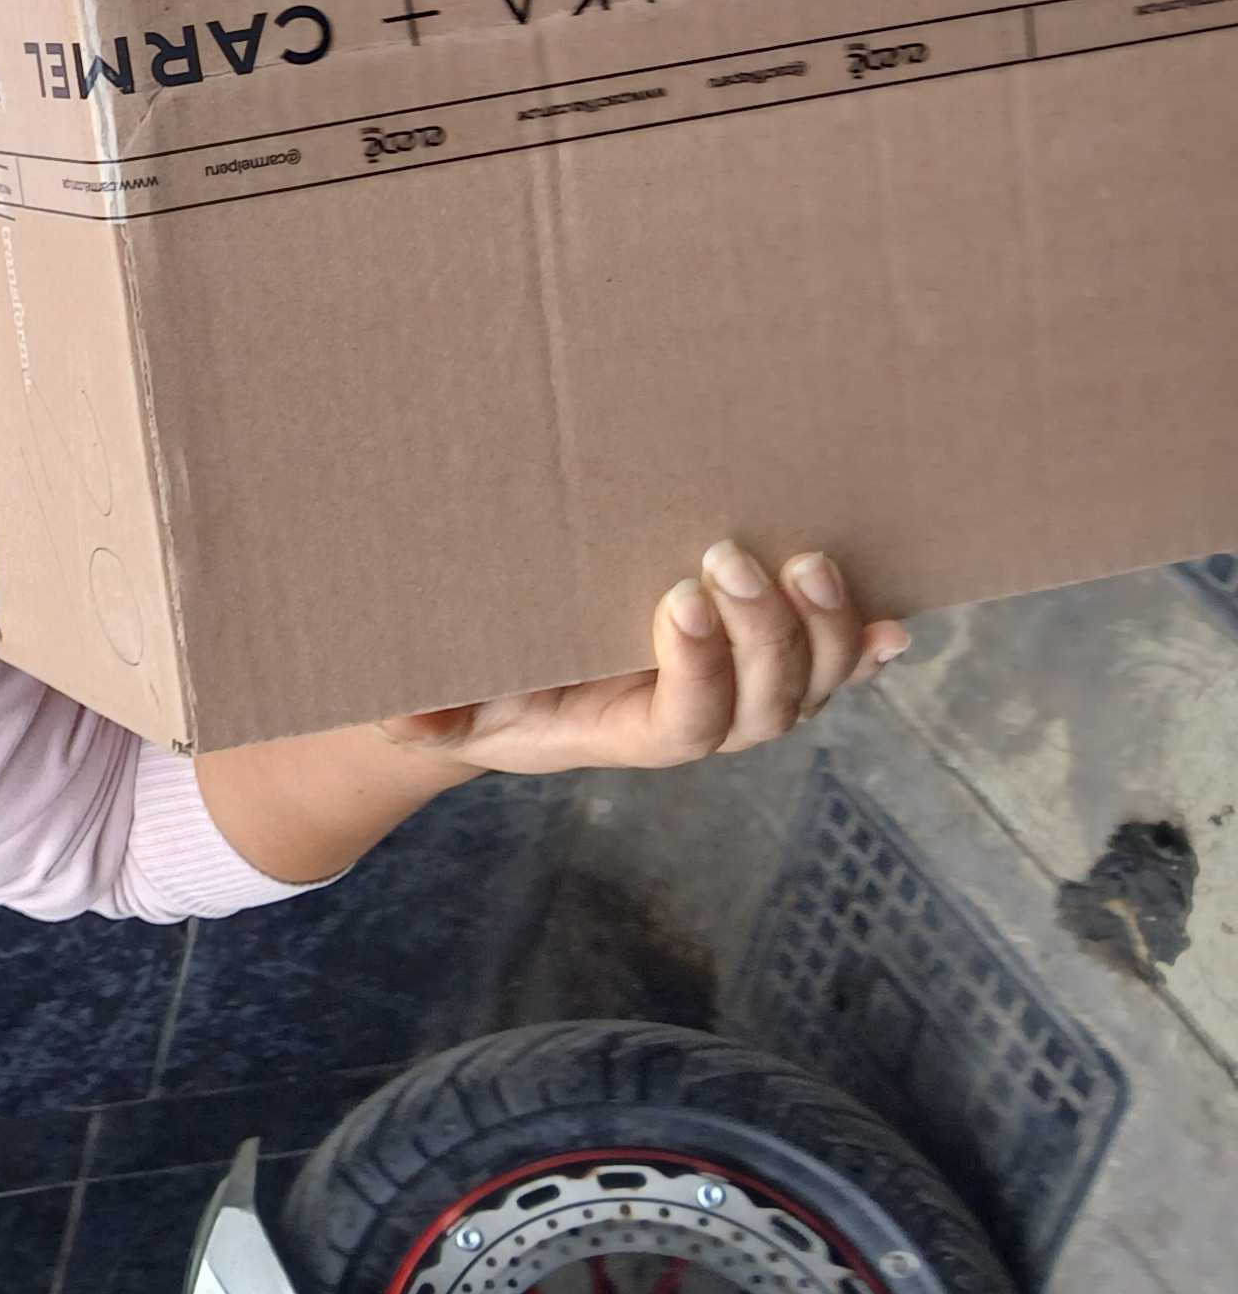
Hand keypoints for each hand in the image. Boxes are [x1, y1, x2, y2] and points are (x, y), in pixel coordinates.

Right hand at [380, 541, 907, 778]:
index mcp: (631, 736)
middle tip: (734, 557)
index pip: (689, 721)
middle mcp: (701, 725)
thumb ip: (428, 713)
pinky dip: (864, 652)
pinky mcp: (761, 668)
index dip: (698, 669)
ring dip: (823, 630)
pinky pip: (830, 670)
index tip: (674, 597)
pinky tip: (892, 627)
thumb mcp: (451, 702)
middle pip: (768, 705)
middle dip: (765, 633)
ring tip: (812, 564)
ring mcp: (742, 698)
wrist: (519, 697)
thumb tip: (402, 718)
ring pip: (811, 686)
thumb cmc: (486, 692)